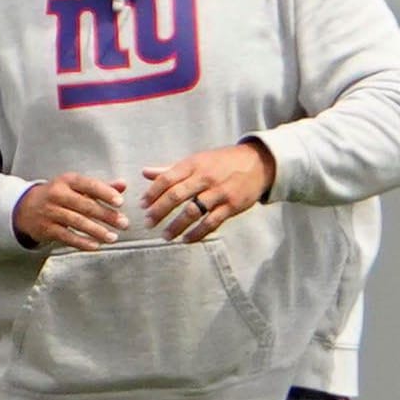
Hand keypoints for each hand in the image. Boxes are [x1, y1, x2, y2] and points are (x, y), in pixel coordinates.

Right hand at [16, 173, 126, 251]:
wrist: (27, 207)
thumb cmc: (60, 195)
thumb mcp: (77, 186)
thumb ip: (101, 187)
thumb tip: (123, 185)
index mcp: (68, 180)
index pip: (89, 185)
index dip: (105, 193)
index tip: (120, 202)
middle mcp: (57, 194)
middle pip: (85, 205)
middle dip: (106, 215)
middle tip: (124, 223)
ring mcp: (50, 211)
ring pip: (76, 222)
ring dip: (97, 231)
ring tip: (113, 237)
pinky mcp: (46, 228)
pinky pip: (66, 236)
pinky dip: (82, 242)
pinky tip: (96, 245)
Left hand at [141, 142, 276, 242]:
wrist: (258, 163)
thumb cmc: (222, 162)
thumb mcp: (197, 160)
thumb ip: (170, 169)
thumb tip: (144, 173)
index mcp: (193, 164)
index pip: (166, 179)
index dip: (152, 193)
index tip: (142, 205)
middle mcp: (205, 178)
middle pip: (176, 196)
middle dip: (159, 211)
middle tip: (148, 223)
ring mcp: (219, 193)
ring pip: (192, 212)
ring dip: (176, 226)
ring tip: (165, 236)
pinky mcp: (232, 206)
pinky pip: (211, 223)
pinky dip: (197, 233)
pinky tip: (186, 239)